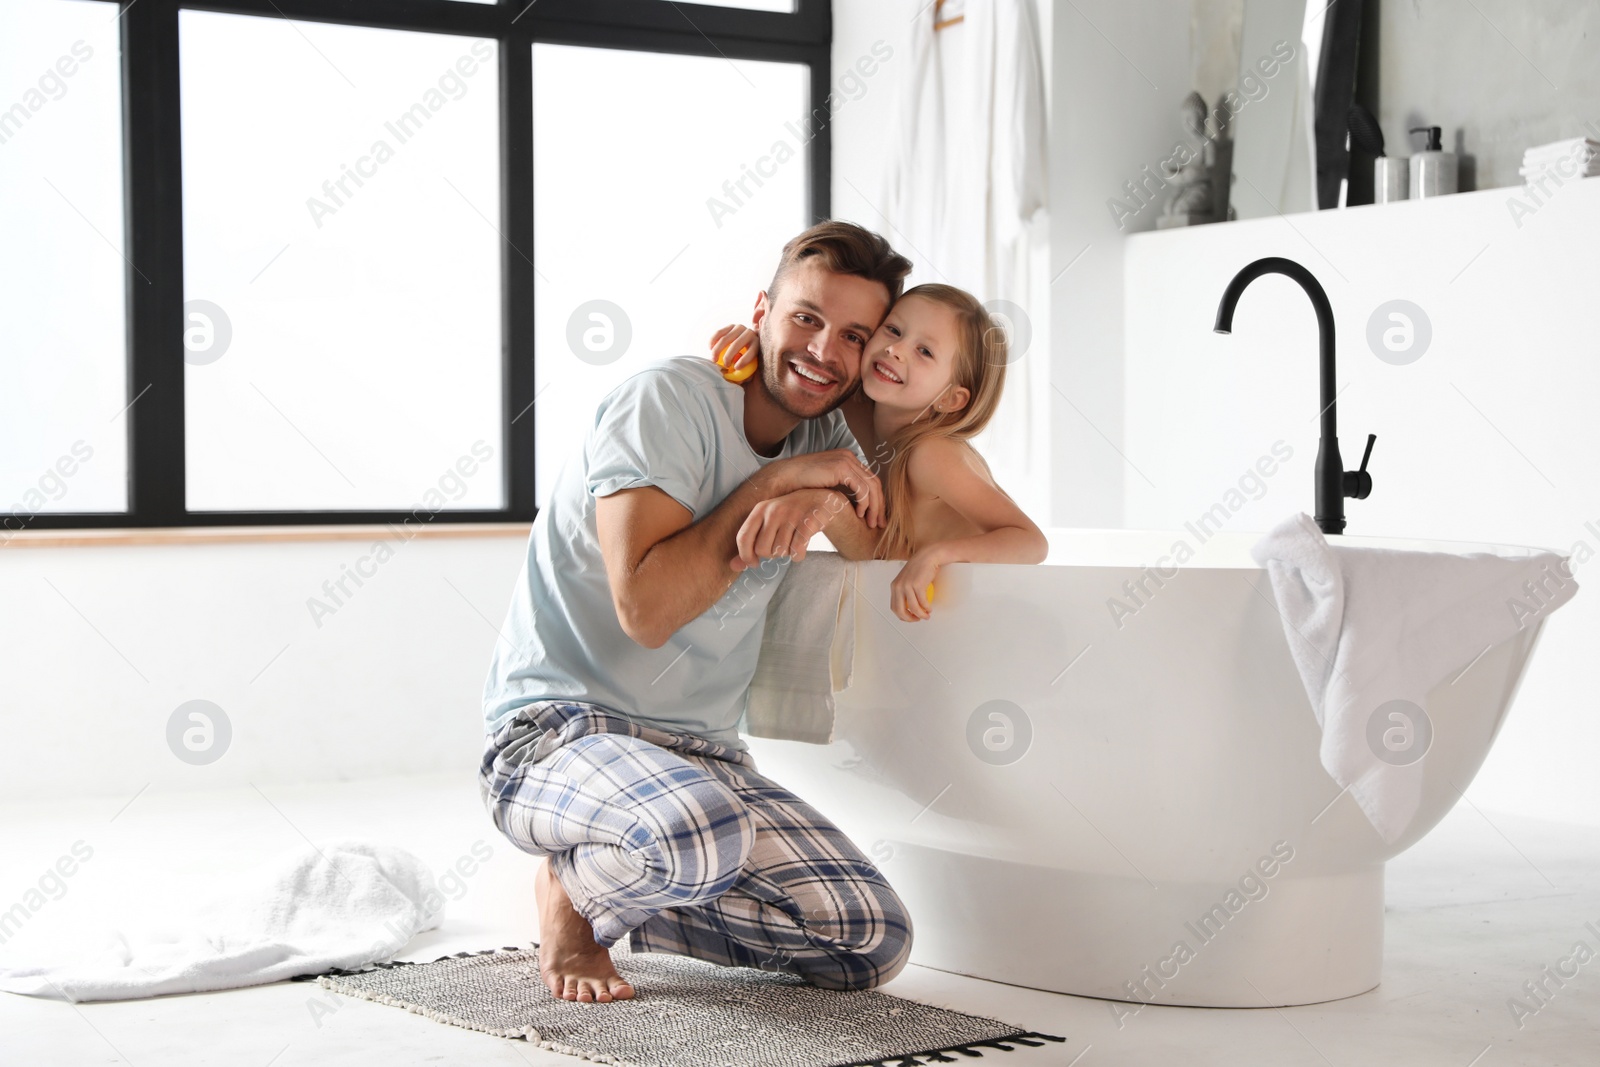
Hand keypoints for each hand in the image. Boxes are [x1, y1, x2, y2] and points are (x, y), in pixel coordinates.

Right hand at [709, 324, 759, 380]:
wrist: (746, 343)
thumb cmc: (747, 358)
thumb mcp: (750, 365)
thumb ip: (746, 373)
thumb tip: (740, 380)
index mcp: (757, 344)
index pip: (751, 351)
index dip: (744, 360)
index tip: (735, 368)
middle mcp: (749, 333)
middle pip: (736, 344)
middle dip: (728, 356)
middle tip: (724, 366)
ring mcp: (739, 328)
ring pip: (725, 338)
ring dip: (717, 350)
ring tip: (714, 360)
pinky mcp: (730, 326)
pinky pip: (719, 333)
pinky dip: (713, 341)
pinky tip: (710, 349)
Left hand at [731, 489, 846, 570]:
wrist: (820, 499)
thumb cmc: (789, 516)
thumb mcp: (767, 524)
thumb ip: (749, 545)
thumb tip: (733, 567)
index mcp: (760, 509)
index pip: (743, 538)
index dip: (745, 556)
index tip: (753, 563)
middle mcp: (774, 510)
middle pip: (763, 550)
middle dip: (771, 554)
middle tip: (780, 546)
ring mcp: (792, 515)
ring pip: (781, 552)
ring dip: (787, 553)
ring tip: (792, 542)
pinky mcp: (809, 522)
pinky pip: (797, 551)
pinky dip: (799, 555)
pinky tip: (801, 547)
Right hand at [762, 450, 884, 528]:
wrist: (784, 478)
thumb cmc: (802, 486)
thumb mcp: (827, 487)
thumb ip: (842, 490)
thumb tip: (856, 506)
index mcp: (847, 460)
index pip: (870, 480)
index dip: (876, 500)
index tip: (876, 518)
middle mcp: (849, 457)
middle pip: (874, 483)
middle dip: (879, 505)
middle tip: (880, 523)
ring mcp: (846, 460)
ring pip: (872, 486)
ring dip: (874, 507)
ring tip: (871, 523)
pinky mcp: (841, 468)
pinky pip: (862, 488)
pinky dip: (864, 502)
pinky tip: (860, 514)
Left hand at [889, 550, 941, 621]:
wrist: (928, 556)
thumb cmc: (920, 567)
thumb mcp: (907, 579)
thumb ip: (905, 591)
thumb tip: (909, 607)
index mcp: (894, 586)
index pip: (894, 607)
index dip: (902, 616)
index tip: (910, 617)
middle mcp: (898, 586)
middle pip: (900, 611)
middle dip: (910, 619)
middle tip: (917, 619)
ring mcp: (907, 586)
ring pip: (913, 608)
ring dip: (921, 615)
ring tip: (927, 615)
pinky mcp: (917, 585)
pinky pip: (923, 602)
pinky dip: (927, 608)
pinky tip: (929, 608)